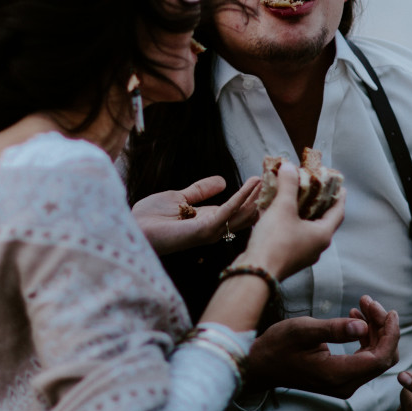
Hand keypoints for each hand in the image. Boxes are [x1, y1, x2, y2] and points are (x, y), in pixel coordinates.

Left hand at [131, 176, 260, 255]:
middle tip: (278, 180)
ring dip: (256, 195)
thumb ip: (201, 190)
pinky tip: (252, 184)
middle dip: (260, 197)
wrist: (133, 227)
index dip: (251, 195)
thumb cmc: (150, 217)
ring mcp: (210, 231)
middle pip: (244, 214)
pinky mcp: (204, 229)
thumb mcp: (179, 196)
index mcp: (207, 220)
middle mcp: (212, 228)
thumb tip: (223, 180)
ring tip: (270, 179)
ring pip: (241, 213)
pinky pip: (227, 211)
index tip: (266, 180)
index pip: (236, 209)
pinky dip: (241, 196)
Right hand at [238, 161, 343, 279]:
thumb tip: (289, 167)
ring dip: (301, 213)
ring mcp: (302, 255)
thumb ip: (288, 185)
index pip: (338, 212)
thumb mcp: (282, 208)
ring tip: (293, 197)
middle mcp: (316, 247)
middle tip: (314, 188)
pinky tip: (275, 213)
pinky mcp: (287, 259)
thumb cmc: (274, 241)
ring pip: (305, 229)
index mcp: (322, 235)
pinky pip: (292, 236)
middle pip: (322, 220)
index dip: (338, 197)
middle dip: (317, 203)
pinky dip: (288, 223)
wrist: (255, 274)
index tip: (339, 185)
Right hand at [245, 297, 399, 397]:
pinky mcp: (341, 377)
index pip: (380, 358)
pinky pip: (364, 358)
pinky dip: (365, 337)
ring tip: (362, 305)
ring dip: (375, 330)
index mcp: (338, 374)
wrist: (261, 365)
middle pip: (382, 358)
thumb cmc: (278, 346)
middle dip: (382, 328)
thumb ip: (334, 329)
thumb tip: (362, 325)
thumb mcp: (302, 330)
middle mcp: (345, 384)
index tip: (390, 312)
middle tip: (369, 302)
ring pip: (375, 357)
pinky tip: (355, 319)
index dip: (391, 334)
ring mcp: (344, 383)